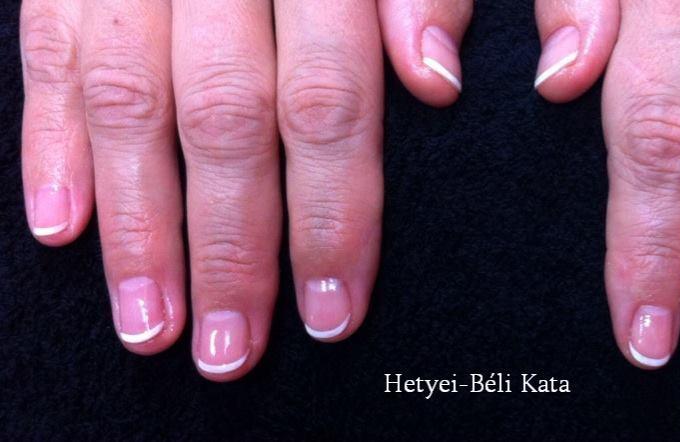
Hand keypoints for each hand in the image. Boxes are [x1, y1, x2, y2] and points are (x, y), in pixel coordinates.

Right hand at [20, 0, 471, 380]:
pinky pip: (48, 49)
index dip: (333, 211)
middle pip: (226, 115)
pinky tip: (59, 226)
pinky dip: (49, 140)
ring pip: (129, 98)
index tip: (336, 305)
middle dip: (230, 244)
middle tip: (235, 348)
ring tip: (151, 327)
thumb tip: (434, 77)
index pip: (329, 97)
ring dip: (137, 225)